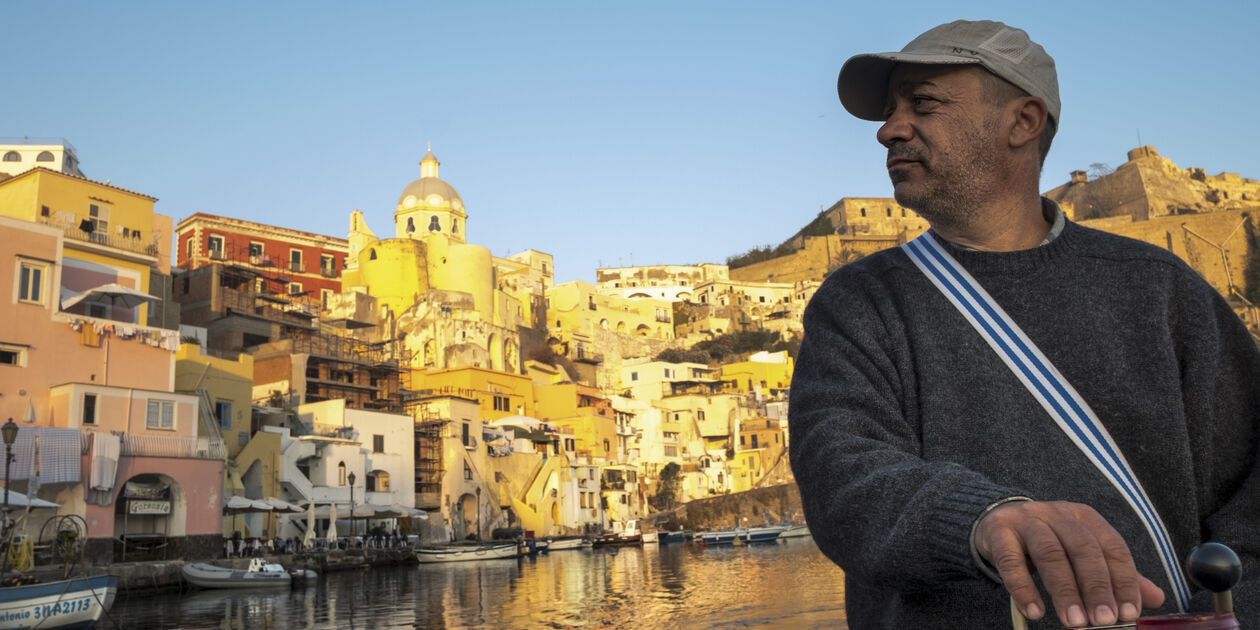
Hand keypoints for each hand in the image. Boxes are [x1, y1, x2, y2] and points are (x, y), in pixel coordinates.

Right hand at [974, 501, 1164, 626]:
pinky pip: (1010, 560)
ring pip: (1050, 553)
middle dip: (1096, 587)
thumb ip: (1115, 574)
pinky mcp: (999, 532)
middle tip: (1103, 621)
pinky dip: (1023, 587)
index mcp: (1084, 518)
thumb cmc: (1047, 541)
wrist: (996, 520)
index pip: (1112, 547)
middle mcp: (1057, 515)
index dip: (1123, 580)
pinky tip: (1034, 611)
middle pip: (1082, 549)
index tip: (1128, 613)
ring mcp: (1026, 521)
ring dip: (1064, 590)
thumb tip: (1156, 598)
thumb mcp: (1082, 552)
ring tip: (1074, 622)